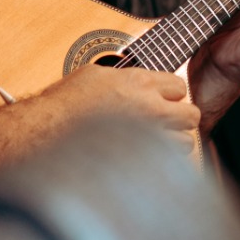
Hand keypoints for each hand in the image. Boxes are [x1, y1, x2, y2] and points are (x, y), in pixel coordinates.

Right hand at [46, 62, 201, 151]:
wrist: (48, 129)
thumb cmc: (65, 103)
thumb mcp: (95, 75)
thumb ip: (125, 79)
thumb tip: (139, 81)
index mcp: (138, 82)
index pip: (179, 86)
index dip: (172, 95)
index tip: (161, 101)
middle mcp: (148, 107)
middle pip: (191, 115)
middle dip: (181, 120)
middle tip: (165, 123)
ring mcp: (146, 136)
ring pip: (184, 143)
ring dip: (173, 144)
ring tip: (154, 144)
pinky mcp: (140, 160)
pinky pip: (167, 165)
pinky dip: (162, 163)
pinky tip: (145, 159)